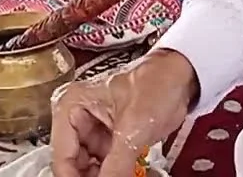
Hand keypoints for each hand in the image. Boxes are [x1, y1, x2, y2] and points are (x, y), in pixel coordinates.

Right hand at [50, 49, 197, 176]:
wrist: (180, 76)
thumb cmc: (156, 84)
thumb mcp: (134, 129)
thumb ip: (116, 166)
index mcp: (70, 106)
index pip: (62, 157)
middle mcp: (75, 117)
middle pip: (73, 164)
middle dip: (92, 176)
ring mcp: (91, 128)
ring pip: (88, 168)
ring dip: (105, 176)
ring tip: (125, 175)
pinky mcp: (107, 137)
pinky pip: (105, 164)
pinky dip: (115, 173)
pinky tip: (129, 174)